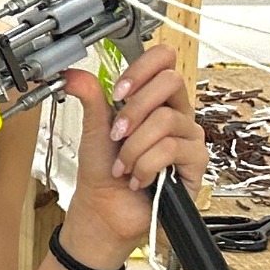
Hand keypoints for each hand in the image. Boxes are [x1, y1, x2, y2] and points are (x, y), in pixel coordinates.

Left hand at [58, 43, 206, 256]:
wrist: (105, 208)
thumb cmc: (103, 170)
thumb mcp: (95, 128)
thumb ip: (91, 97)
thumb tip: (73, 74)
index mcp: (155, 100)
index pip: (165, 61)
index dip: (142, 69)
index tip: (118, 93)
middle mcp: (177, 114)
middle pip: (171, 82)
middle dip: (134, 110)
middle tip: (116, 134)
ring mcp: (189, 137)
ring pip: (166, 120)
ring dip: (133, 147)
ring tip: (122, 166)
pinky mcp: (196, 162)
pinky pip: (171, 149)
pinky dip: (145, 165)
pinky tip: (137, 179)